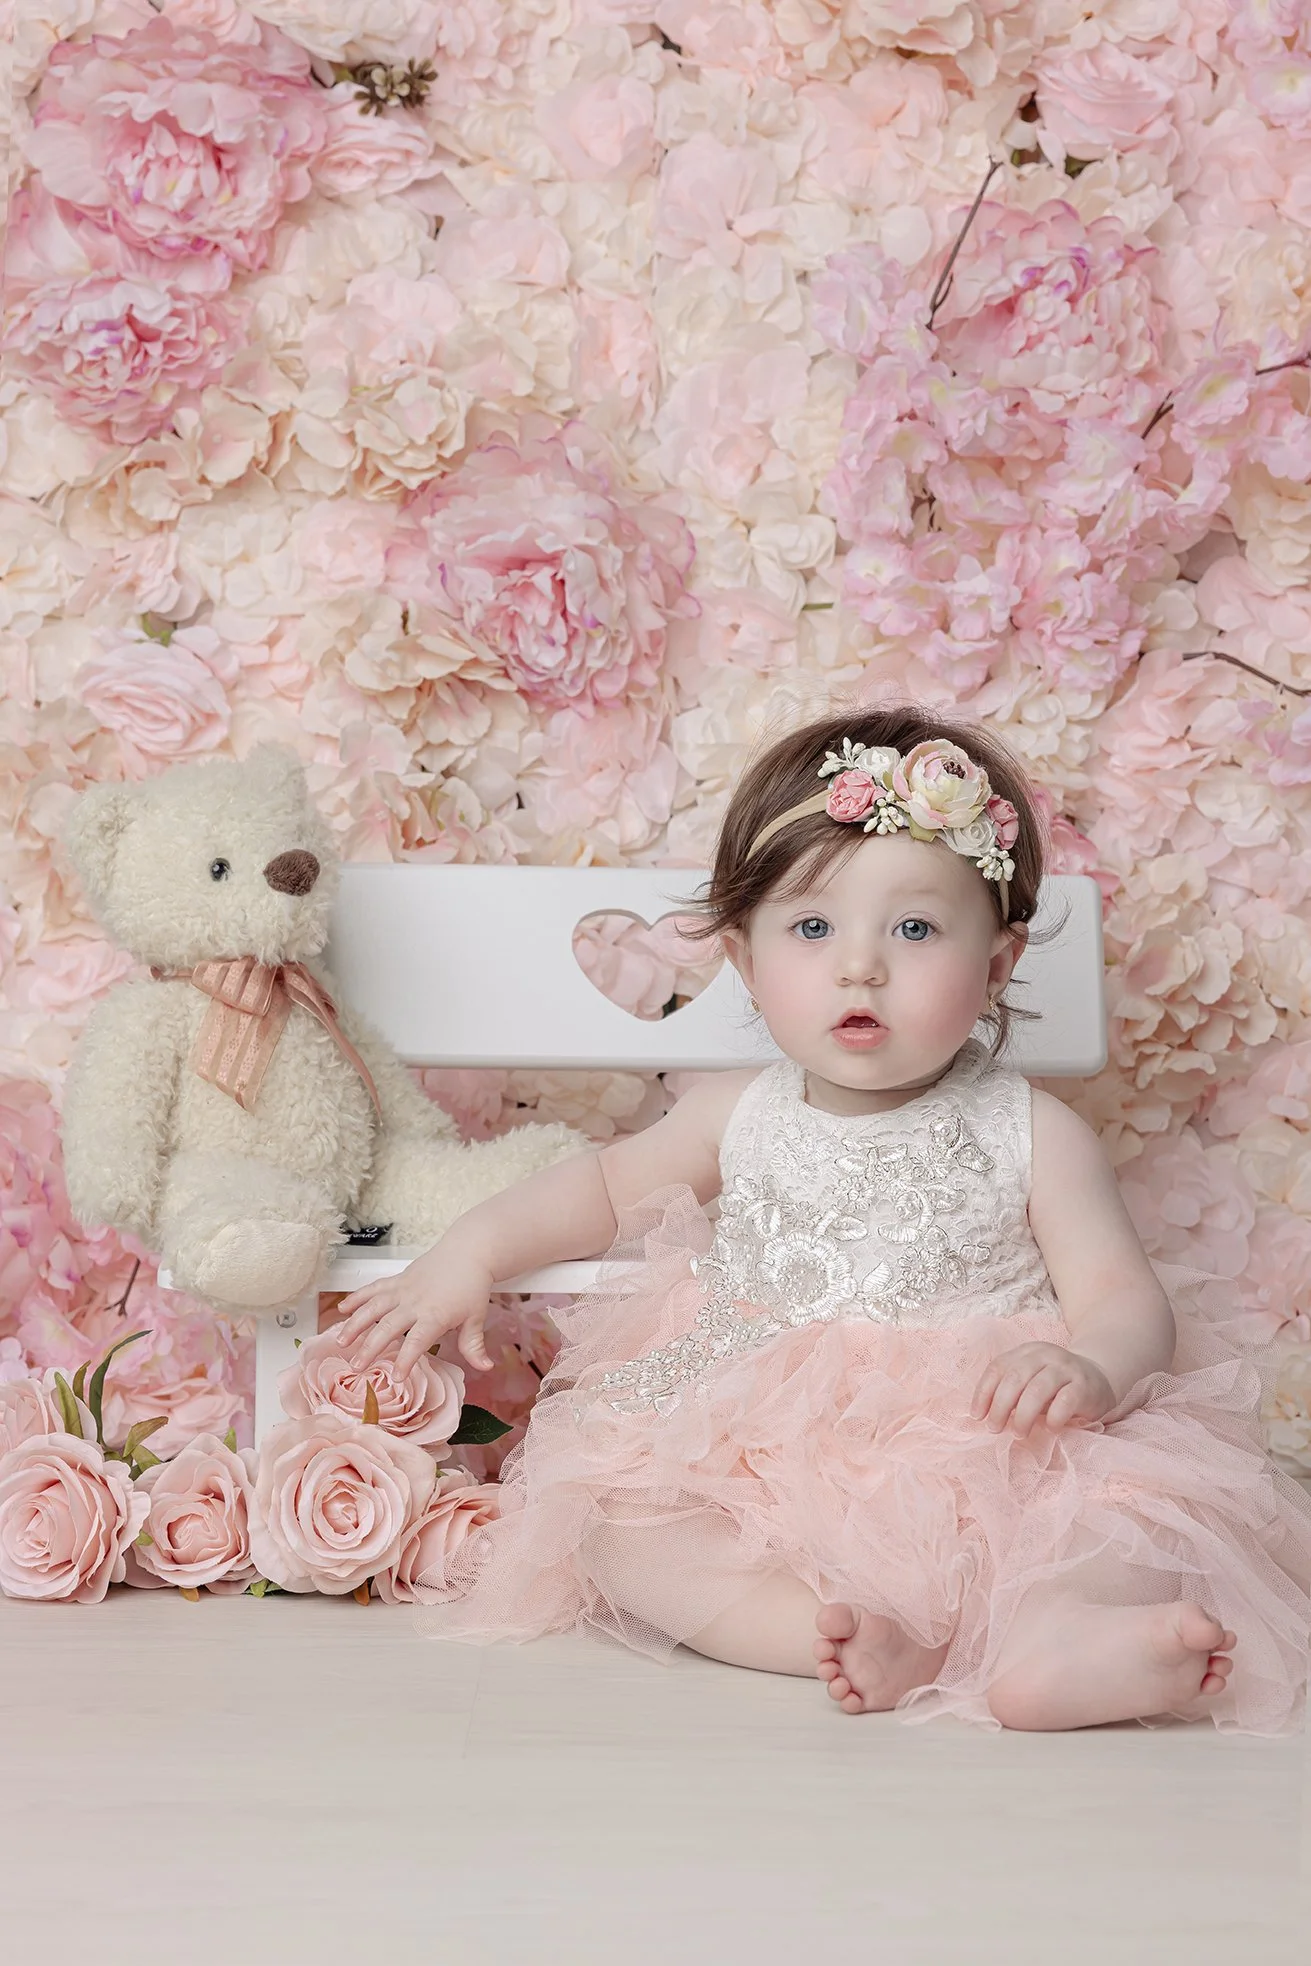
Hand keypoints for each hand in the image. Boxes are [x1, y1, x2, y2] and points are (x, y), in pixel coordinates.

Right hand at [334, 1251, 493, 1376]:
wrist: (469, 1250)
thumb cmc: (472, 1284)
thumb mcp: (477, 1317)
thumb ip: (474, 1345)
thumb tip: (485, 1366)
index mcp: (435, 1314)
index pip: (417, 1341)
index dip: (405, 1360)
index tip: (396, 1377)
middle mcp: (415, 1302)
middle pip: (388, 1326)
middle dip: (370, 1347)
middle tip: (356, 1366)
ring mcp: (403, 1289)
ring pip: (373, 1306)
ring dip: (355, 1323)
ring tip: (341, 1341)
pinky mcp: (397, 1279)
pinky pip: (373, 1288)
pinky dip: (357, 1297)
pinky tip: (342, 1309)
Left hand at [971, 1343, 1117, 1438]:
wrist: (1100, 1377)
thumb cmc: (1056, 1386)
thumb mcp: (1031, 1382)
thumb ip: (1011, 1392)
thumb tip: (985, 1416)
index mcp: (1026, 1352)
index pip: (997, 1367)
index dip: (983, 1392)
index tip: (976, 1416)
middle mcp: (1045, 1355)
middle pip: (1015, 1378)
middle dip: (999, 1406)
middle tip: (994, 1429)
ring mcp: (1066, 1368)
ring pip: (1037, 1389)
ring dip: (1023, 1415)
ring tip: (1018, 1434)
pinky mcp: (1084, 1385)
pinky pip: (1065, 1401)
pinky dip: (1053, 1418)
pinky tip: (1050, 1430)